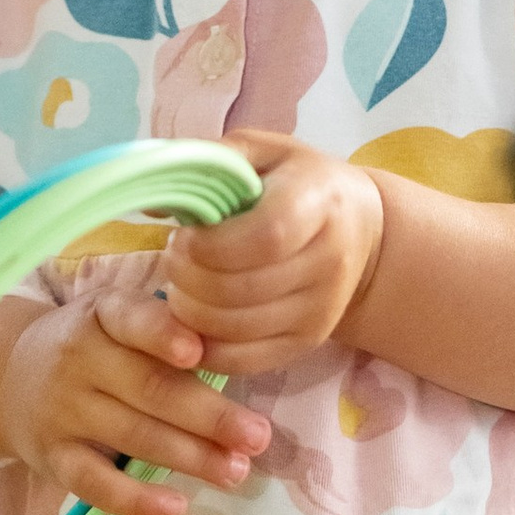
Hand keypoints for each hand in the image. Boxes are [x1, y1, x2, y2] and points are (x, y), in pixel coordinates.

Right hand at [0, 283, 272, 514]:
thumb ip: (166, 331)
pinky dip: (136, 500)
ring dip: (191, 457)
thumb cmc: (92, 346)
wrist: (9, 378)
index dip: (163, 335)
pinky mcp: (54, 459)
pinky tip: (177, 507)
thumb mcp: (117, 319)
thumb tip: (241, 356)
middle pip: (149, 389)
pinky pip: (95, 484)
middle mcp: (78, 360)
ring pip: (133, 437)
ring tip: (235, 471)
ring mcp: (63, 412)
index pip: (131, 319)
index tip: (198, 353)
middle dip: (209, 415)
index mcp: (101, 315)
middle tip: (257, 436)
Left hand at [155, 131, 384, 372]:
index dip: (211, 245)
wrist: (361, 233)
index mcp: (318, 202)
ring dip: (189, 312)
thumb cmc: (297, 184)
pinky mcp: (306, 343)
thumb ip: (207, 164)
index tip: (184, 236)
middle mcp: (327, 262)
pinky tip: (195, 318)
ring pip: (235, 329)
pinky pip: (242, 361)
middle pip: (240, 290)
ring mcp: (319, 310)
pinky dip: (204, 345)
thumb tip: (152, 203)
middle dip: (187, 278)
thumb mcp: (261, 153)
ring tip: (183, 284)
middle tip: (174, 259)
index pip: (266, 237)